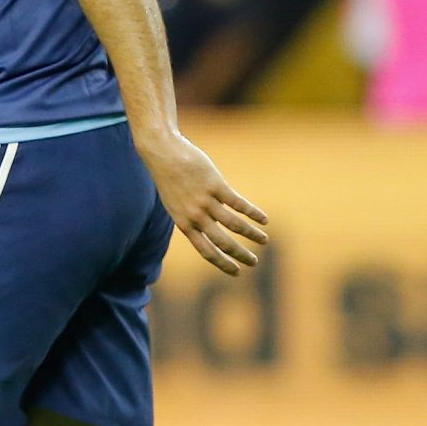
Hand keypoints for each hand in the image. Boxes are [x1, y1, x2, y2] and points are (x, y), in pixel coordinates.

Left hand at [138, 132, 269, 276]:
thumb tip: (208, 229)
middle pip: (223, 242)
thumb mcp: (175, 204)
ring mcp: (205, 201)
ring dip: (252, 234)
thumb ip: (190, 218)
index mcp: (184, 224)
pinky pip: (238, 204)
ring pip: (234, 224)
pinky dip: (253, 213)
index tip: (237, 272)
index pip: (206, 251)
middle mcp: (195, 216)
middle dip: (241, 255)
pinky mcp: (215, 185)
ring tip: (264, 240)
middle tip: (254, 262)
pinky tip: (264, 220)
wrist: (162, 153)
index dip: (223, 263)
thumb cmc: (169, 178)